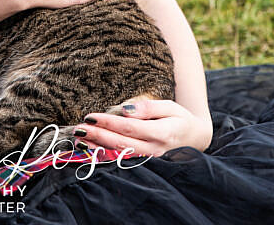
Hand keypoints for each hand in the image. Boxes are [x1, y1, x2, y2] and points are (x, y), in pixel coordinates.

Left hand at [73, 98, 212, 156]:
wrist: (195, 140)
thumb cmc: (180, 119)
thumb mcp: (169, 106)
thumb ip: (148, 107)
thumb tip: (125, 110)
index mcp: (163, 133)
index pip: (129, 128)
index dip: (109, 122)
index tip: (91, 115)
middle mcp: (156, 151)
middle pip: (121, 144)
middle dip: (98, 136)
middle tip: (79, 128)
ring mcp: (151, 163)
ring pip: (120, 157)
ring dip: (98, 148)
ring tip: (80, 139)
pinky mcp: (146, 167)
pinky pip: (123, 163)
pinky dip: (105, 157)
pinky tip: (91, 150)